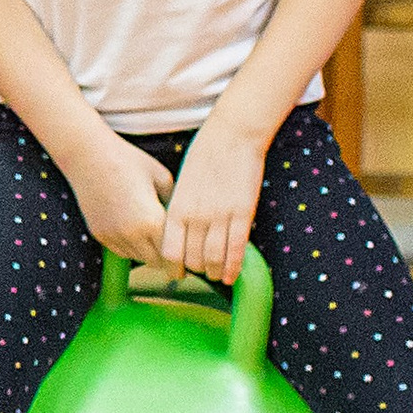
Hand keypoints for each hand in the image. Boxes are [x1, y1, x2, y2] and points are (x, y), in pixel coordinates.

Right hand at [67, 133, 177, 270]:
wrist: (88, 156)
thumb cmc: (128, 161)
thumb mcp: (163, 178)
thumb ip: (175, 204)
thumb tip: (185, 222)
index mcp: (151, 220)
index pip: (174, 253)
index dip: (185, 257)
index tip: (191, 257)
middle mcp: (131, 234)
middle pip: (157, 262)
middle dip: (169, 260)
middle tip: (179, 253)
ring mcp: (113, 235)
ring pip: (139, 258)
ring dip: (150, 253)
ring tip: (159, 241)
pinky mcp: (99, 234)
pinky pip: (122, 251)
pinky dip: (132, 248)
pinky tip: (139, 234)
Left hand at [161, 117, 265, 284]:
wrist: (231, 136)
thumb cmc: (204, 156)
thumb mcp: (181, 185)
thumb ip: (179, 210)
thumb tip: (178, 233)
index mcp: (177, 208)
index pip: (169, 250)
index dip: (174, 266)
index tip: (178, 270)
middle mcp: (195, 216)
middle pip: (192, 259)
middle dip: (195, 270)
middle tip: (199, 271)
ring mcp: (219, 216)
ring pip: (213, 258)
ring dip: (213, 271)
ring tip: (214, 274)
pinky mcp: (242, 214)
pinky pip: (236, 249)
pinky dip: (233, 267)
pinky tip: (230, 276)